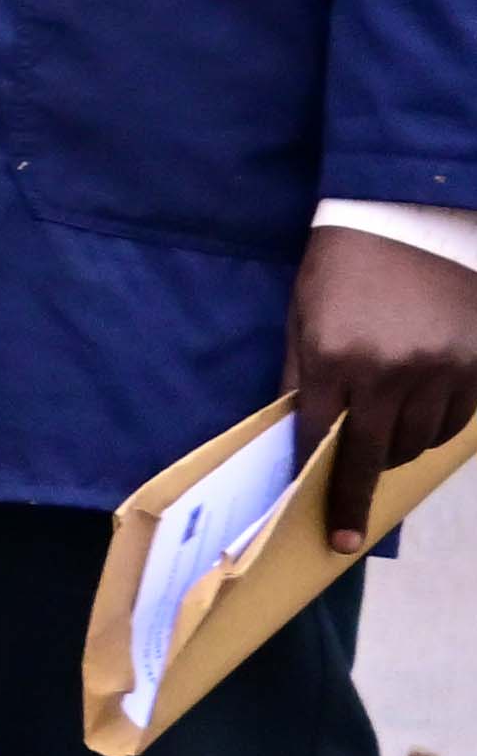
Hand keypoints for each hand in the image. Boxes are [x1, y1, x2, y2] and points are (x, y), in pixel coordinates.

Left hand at [282, 223, 476, 553]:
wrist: (407, 220)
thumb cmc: (341, 270)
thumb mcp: (301, 319)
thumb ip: (300, 380)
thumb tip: (299, 442)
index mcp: (333, 359)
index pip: (323, 443)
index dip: (327, 493)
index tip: (335, 535)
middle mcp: (389, 371)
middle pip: (376, 455)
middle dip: (360, 491)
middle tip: (350, 520)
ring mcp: (440, 369)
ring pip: (419, 444)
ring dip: (397, 449)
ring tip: (384, 427)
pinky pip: (455, 423)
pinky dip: (435, 428)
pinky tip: (420, 409)